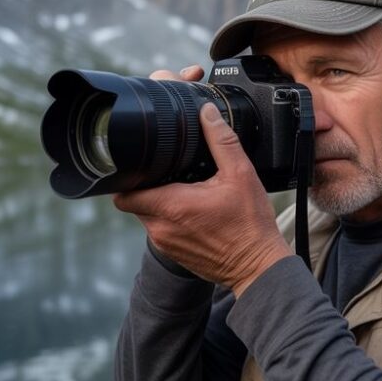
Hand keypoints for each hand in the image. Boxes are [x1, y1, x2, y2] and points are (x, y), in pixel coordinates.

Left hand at [112, 73, 292, 295]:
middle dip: (145, 186)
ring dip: (158, 202)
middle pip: (134, 201)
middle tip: (168, 172)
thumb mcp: (241, 175)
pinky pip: (160, 230)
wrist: (258, 267)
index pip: (124, 193)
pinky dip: (169, 218)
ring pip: (147, 215)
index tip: (143, 165)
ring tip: (183, 190)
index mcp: (171, 205)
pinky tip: (192, 210)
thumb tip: (207, 113)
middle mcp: (161, 228)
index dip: (127, 177)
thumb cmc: (251, 225)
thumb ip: (221, 141)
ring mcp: (165, 244)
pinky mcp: (174, 253)